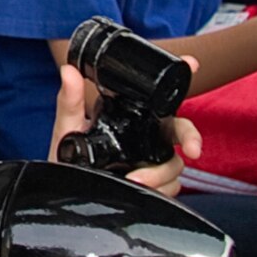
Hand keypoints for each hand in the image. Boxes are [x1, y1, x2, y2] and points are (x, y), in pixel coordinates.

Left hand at [50, 60, 199, 197]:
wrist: (64, 191)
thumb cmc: (67, 160)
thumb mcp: (68, 128)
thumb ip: (70, 101)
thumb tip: (68, 71)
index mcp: (132, 118)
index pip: (161, 97)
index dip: (182, 77)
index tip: (192, 64)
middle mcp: (147, 138)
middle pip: (180, 132)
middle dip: (192, 138)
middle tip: (192, 149)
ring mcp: (152, 163)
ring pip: (174, 165)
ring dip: (160, 174)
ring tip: (134, 179)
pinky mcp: (153, 187)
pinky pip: (169, 189)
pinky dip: (158, 191)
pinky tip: (139, 192)